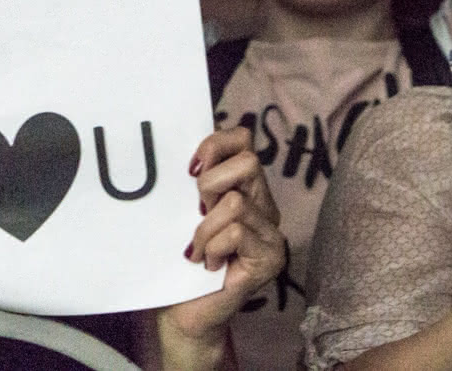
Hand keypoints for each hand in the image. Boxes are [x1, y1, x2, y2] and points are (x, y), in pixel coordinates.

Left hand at [156, 127, 285, 346]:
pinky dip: (212, 247)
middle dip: (209, 185)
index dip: (214, 146)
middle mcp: (265, 206)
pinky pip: (236, 232)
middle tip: (197, 213)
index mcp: (245, 188)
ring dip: (205, 228)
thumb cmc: (179, 258)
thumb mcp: (183, 209)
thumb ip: (195, 179)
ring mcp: (272, 233)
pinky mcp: (271, 258)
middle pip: (247, 162)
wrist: (183, 311)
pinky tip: (210, 265)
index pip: (242, 139)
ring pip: (235, 202)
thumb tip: (191, 155)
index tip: (189, 172)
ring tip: (198, 250)